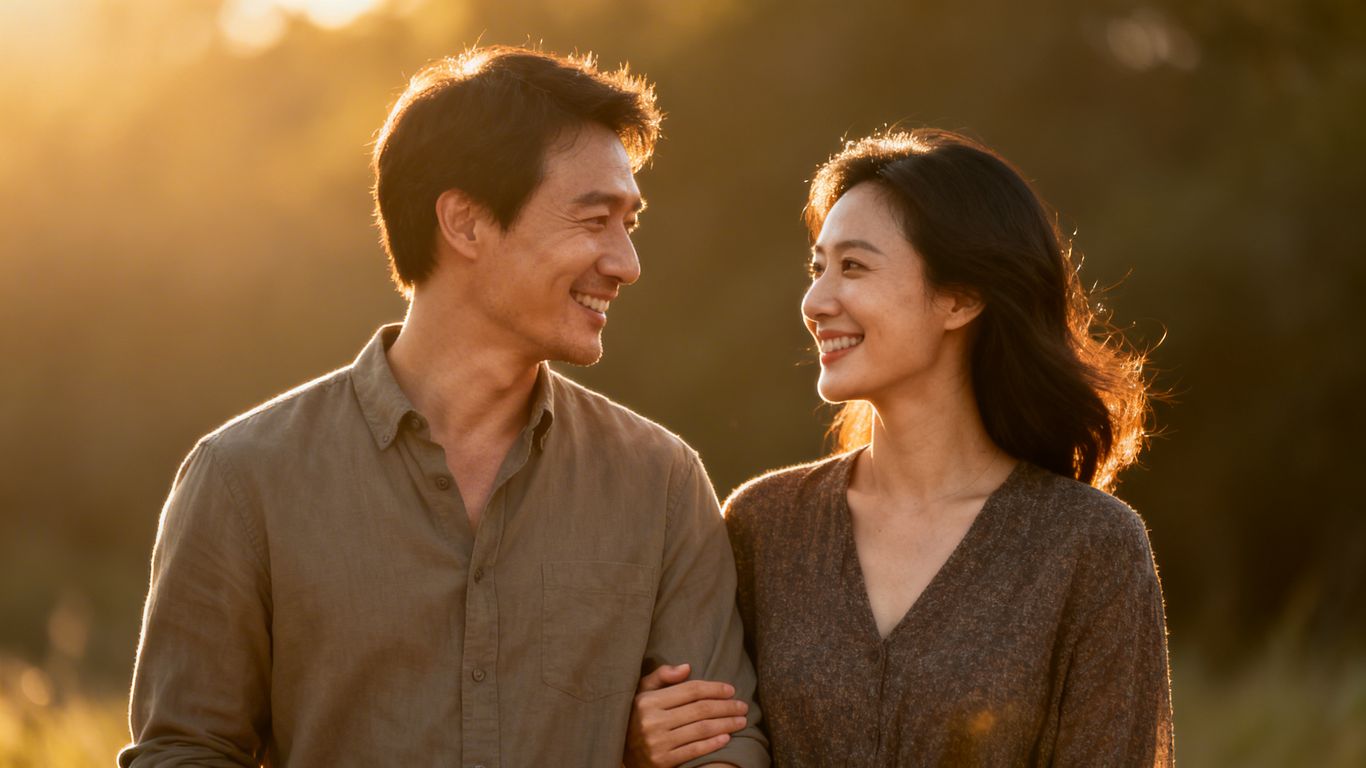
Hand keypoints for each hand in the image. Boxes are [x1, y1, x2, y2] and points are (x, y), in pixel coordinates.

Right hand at [623, 663, 749, 767]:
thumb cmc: (636, 717)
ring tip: (741, 721)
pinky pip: (694, 750)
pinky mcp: (662, 762)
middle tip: (742, 706)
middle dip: (726, 707)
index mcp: (648, 701)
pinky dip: (713, 744)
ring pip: (701, 729)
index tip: (731, 689)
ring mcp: (658, 743)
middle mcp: (652, 721)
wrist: (621, 752)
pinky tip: (726, 738)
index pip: (690, 690)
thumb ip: (661, 676)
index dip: (714, 688)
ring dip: (726, 724)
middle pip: (700, 709)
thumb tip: (687, 667)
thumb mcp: (642, 692)